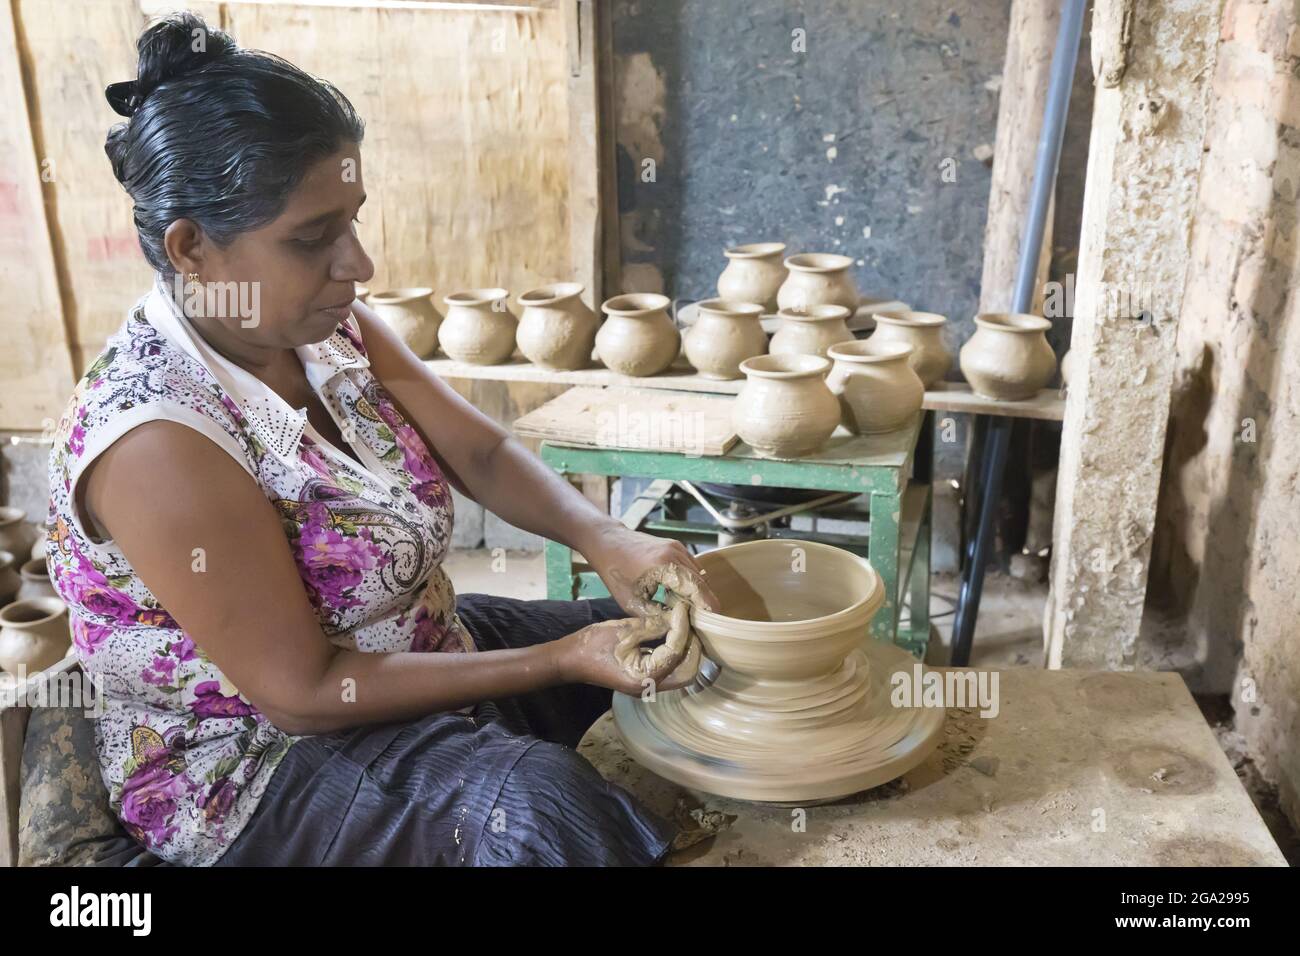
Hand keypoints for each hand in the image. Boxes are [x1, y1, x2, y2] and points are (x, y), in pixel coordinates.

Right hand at [552, 603, 700, 694]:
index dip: (682, 629)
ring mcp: (649, 686)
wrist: (570, 660)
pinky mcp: (646, 679)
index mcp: (644, 677)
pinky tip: (672, 633)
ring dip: (686, 650)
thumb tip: (677, 616)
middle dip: (692, 646)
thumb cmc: (592, 644)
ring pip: (681, 672)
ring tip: (683, 625)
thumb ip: (653, 625)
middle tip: (688, 621)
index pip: (676, 652)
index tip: (683, 609)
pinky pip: (669, 669)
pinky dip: (675, 653)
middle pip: (688, 672)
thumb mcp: (624, 630)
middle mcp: (650, 687)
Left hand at [583, 526, 719, 617]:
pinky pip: (692, 567)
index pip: (696, 588)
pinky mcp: (676, 546)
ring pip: (699, 574)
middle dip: (704, 602)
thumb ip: (655, 616)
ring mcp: (677, 547)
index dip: (708, 606)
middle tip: (703, 622)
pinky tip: (683, 595)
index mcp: (664, 566)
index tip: (714, 622)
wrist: (607, 541)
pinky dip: (692, 582)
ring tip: (692, 611)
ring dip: (699, 592)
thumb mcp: (630, 601)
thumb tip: (675, 626)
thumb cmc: (615, 572)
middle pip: (701, 582)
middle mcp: (676, 553)